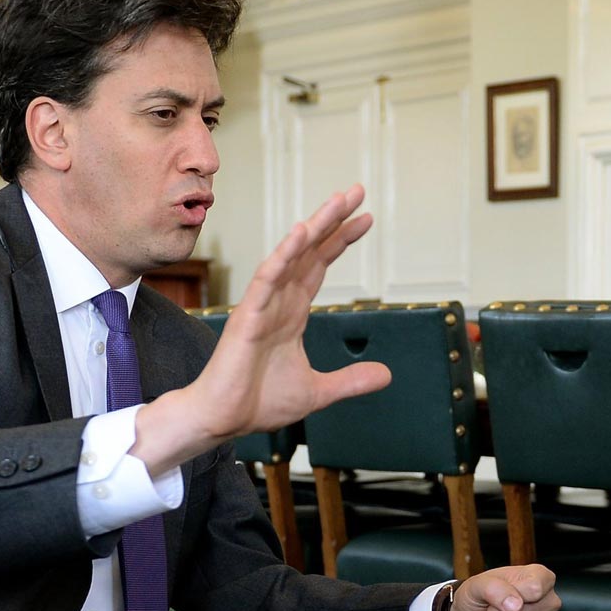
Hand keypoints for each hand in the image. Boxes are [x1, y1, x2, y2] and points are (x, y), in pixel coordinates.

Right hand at [132, 185, 378, 476]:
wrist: (223, 420)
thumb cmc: (258, 402)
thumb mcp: (318, 392)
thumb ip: (351, 381)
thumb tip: (386, 375)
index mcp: (293, 314)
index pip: (320, 267)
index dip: (341, 241)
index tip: (365, 219)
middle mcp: (279, 302)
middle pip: (310, 252)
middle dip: (333, 221)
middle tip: (356, 191)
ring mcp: (263, 306)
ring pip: (291, 257)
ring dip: (314, 228)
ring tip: (337, 202)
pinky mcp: (248, 317)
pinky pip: (267, 280)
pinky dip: (283, 257)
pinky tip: (300, 235)